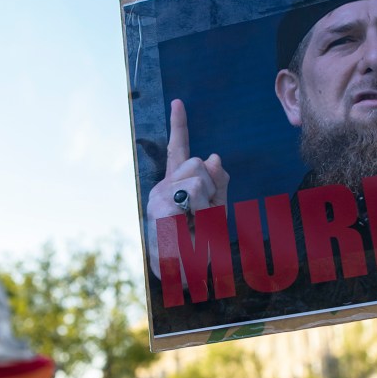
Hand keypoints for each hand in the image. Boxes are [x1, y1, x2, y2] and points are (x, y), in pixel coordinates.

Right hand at [145, 99, 229, 278]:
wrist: (185, 275)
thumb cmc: (200, 243)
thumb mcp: (216, 209)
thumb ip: (218, 183)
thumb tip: (214, 156)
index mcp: (175, 184)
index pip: (177, 150)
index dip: (179, 125)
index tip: (178, 102)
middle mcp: (162, 187)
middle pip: (197, 163)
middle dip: (210, 186)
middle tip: (204, 213)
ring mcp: (158, 198)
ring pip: (197, 178)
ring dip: (206, 202)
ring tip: (197, 224)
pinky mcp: (160, 210)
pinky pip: (192, 195)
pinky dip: (200, 213)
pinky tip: (190, 229)